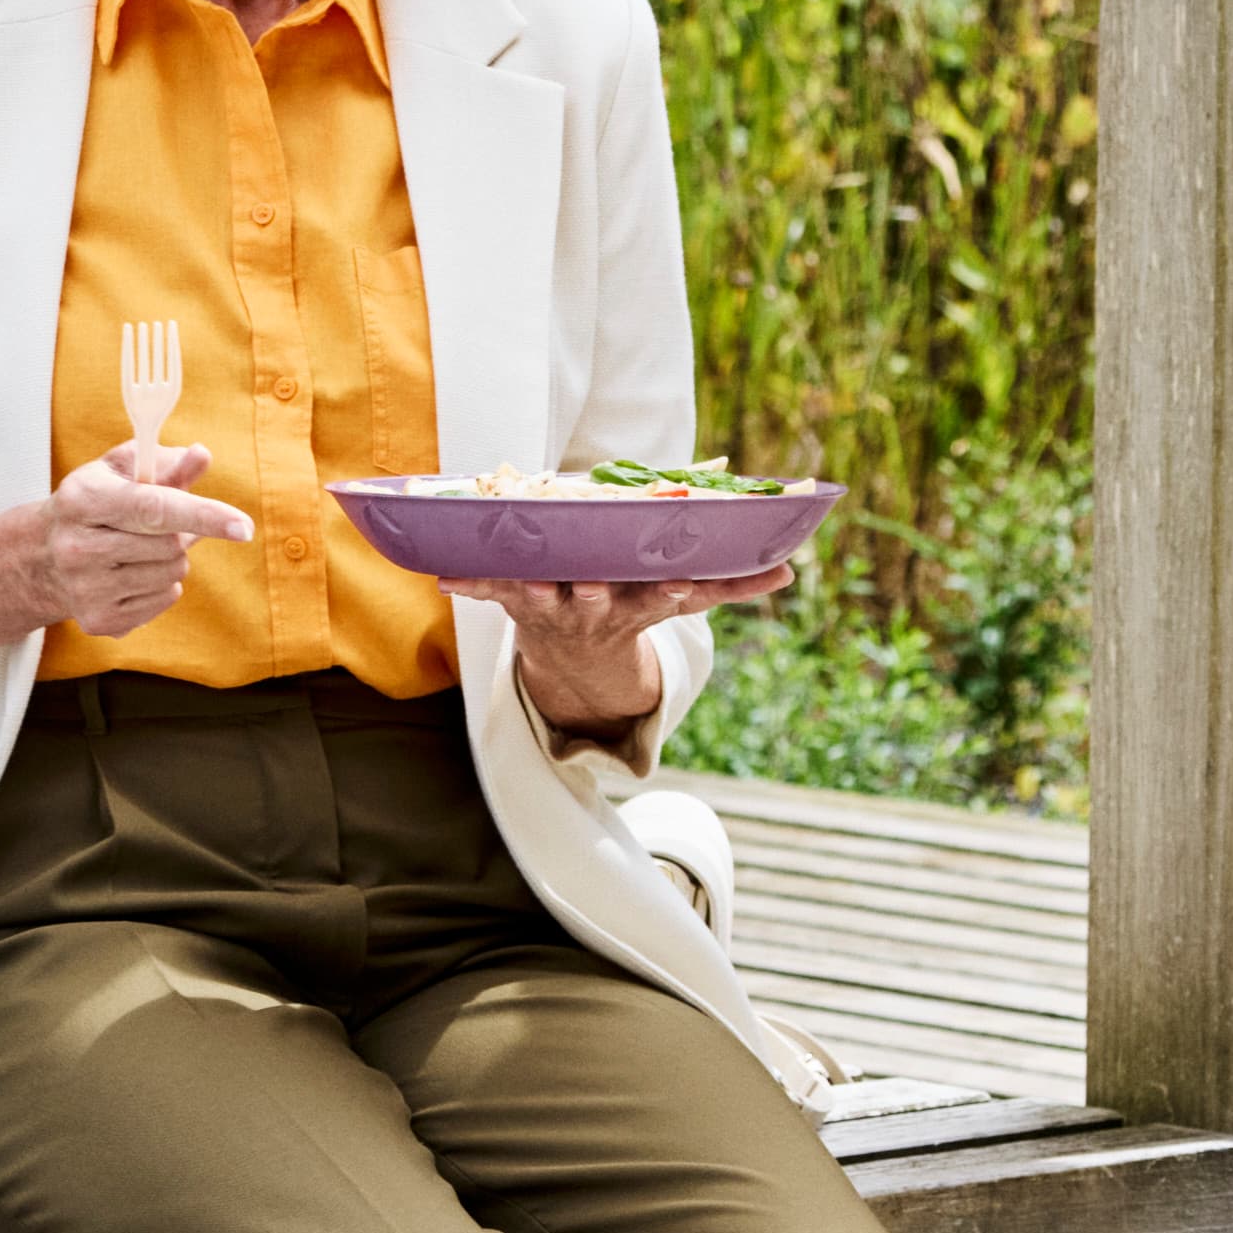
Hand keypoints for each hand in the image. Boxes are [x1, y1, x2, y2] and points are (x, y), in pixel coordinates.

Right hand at [0, 438, 261, 686]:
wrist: (40, 558)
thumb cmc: (93, 504)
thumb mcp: (118, 471)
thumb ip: (163, 462)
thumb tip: (201, 455)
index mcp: (83, 500)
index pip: (152, 508)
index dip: (201, 514)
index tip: (242, 526)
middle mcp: (78, 548)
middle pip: (169, 545)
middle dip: (178, 533)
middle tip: (156, 525)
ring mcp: (86, 590)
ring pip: (172, 573)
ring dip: (170, 558)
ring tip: (139, 548)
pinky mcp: (99, 621)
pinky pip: (164, 599)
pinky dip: (160, 583)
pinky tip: (130, 573)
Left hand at [447, 559, 806, 754]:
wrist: (576, 661)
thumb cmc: (632, 608)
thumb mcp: (678, 602)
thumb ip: (728, 587)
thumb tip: (790, 571)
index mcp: (633, 608)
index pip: (654, 600)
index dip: (664, 594)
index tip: (672, 587)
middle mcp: (593, 610)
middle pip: (592, 599)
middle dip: (590, 592)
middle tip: (589, 583)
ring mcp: (552, 609)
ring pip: (538, 594)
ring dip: (523, 586)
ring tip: (513, 576)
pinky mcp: (516, 601)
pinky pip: (489, 589)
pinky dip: (467, 582)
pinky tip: (442, 575)